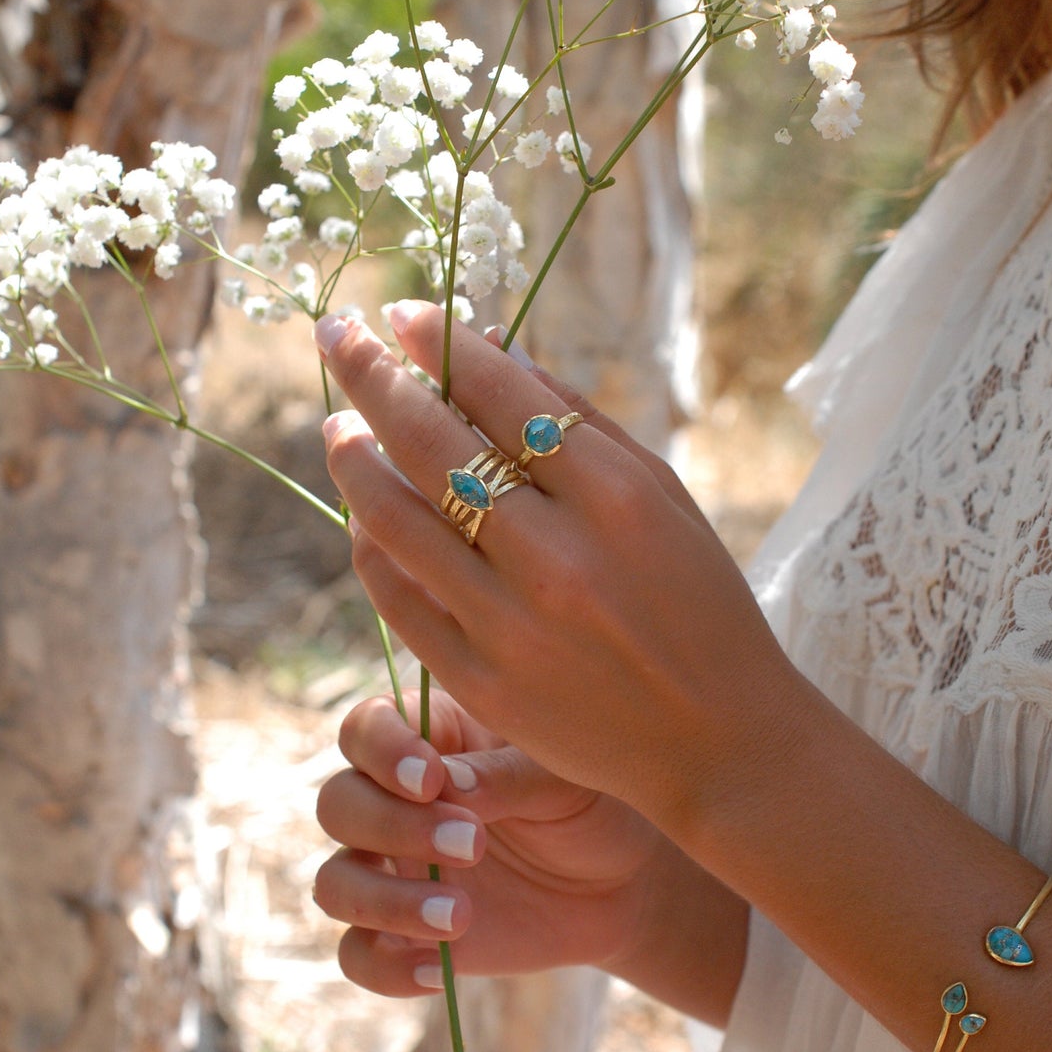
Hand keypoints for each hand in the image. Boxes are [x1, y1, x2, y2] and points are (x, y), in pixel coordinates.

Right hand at [314, 687, 670, 997]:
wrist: (617, 887)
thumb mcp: (565, 778)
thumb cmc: (588, 807)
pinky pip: (357, 955)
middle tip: (472, 845)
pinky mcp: (400, 934)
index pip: (365, 729)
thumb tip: (451, 785)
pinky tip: (439, 971)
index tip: (430, 780)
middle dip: (392, 827)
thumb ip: (507, 774)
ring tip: (459, 916)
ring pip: (334, 882)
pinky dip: (384, 968)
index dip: (381, 751)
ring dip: (384, 900)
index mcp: (427, 742)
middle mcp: (391, 802)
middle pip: (338, 804)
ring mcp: (390, 870)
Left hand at [316, 299, 811, 861]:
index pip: (502, 394)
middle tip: (335, 335)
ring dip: (352, 458)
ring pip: (397, 517)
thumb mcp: (664, 498)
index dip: (440, 343)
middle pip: (432, 442)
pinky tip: (361, 512)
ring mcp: (510, 622)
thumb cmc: (699, 602)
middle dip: (372, 376)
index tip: (401, 311)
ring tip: (335, 426)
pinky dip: (370, 544)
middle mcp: (557, 555)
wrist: (717, 740)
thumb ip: (584, 423)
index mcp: (615, 497)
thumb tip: (496, 348)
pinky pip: (397, 595)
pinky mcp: (479, 678)